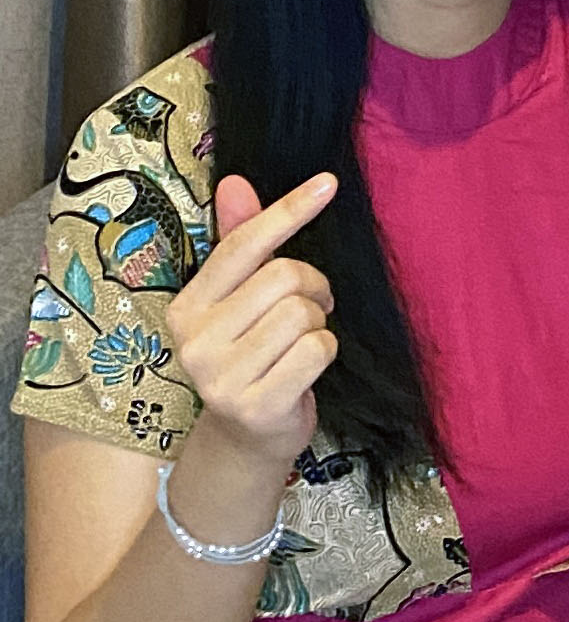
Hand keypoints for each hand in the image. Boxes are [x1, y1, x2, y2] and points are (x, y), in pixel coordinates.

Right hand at [168, 172, 339, 486]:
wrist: (245, 440)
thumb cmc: (251, 356)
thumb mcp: (240, 301)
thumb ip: (239, 244)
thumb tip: (233, 182)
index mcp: (187, 307)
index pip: (242, 245)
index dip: (288, 210)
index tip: (328, 182)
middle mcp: (195, 341)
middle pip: (284, 276)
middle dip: (311, 286)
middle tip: (309, 308)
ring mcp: (220, 378)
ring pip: (303, 312)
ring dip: (318, 323)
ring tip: (300, 342)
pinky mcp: (255, 406)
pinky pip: (317, 349)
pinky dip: (325, 352)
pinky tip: (305, 369)